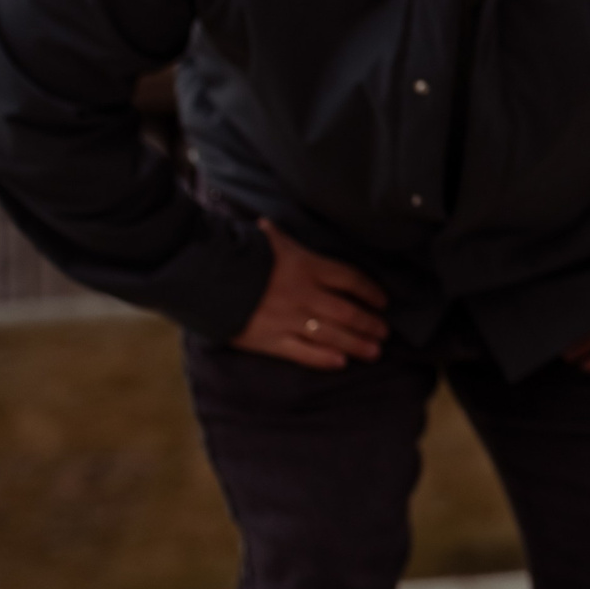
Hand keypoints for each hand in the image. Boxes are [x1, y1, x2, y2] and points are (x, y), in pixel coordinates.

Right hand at [234, 219, 390, 367]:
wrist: (205, 276)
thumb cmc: (237, 253)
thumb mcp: (266, 238)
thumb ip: (277, 237)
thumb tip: (268, 225)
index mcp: (308, 266)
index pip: (350, 279)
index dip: (371, 291)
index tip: (383, 301)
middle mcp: (305, 294)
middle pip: (347, 311)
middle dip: (370, 323)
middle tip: (385, 332)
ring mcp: (290, 319)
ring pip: (332, 335)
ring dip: (357, 344)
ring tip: (374, 352)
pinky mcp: (271, 340)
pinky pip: (304, 353)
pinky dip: (324, 359)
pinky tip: (341, 363)